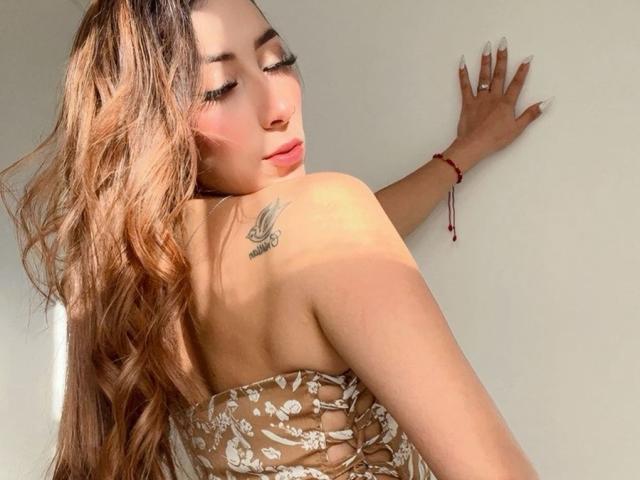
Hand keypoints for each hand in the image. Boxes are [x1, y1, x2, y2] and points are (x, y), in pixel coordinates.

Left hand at [456, 38, 550, 159]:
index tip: (527, 57)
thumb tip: (547, 102)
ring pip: (483, 76)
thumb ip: (531, 114)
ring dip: (485, 61)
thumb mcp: (517, 128)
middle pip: (499, 74)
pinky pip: (464, 86)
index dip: (523, 70)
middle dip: (502, 58)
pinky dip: (463, 74)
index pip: (517, 83)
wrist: (474, 144)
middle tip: (503, 42)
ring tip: (486, 47)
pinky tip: (462, 62)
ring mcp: (479, 99)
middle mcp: (493, 97)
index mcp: (506, 103)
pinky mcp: (467, 103)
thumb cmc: (496, 138)